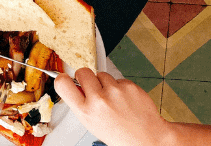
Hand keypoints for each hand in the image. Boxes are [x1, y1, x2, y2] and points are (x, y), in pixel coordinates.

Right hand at [55, 69, 173, 145]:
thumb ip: (82, 104)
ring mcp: (115, 91)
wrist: (147, 138)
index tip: (65, 78)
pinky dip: (120, 87)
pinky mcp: (129, 86)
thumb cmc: (119, 134)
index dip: (62, 78)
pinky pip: (118, 79)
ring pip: (102, 74)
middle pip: (82, 72)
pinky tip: (124, 100)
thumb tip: (75, 86)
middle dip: (85, 77)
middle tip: (93, 87)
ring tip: (113, 98)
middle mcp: (99, 99)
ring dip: (105, 83)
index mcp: (86, 111)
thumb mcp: (92, 123)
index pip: (63, 83)